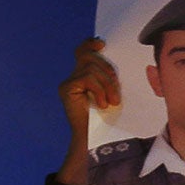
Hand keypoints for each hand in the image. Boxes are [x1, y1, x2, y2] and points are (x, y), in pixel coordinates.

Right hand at [56, 38, 120, 184]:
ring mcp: (68, 83)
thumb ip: (110, 78)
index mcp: (84, 76)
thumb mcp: (111, 94)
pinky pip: (87, 78)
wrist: (94, 140)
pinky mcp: (66, 88)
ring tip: (112, 102)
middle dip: (106, 70)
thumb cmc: (107, 119)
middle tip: (116, 90)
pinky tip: (102, 104)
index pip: (82, 52)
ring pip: (90, 68)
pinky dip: (99, 90)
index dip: (90, 45)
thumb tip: (118, 63)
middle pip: (89, 57)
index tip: (101, 45)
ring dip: (106, 84)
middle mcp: (73, 77)